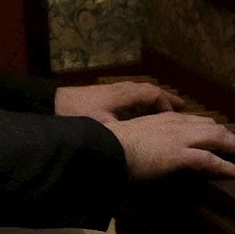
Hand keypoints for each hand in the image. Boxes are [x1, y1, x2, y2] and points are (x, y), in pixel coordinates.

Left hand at [55, 81, 175, 121]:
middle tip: (185, 109)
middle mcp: (122, 89)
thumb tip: (139, 144)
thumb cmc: (75, 114)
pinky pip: (132, 97)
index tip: (177, 119)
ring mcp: (113, 91)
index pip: (154, 95)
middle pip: (151, 91)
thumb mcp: (101, 127)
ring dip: (156, 101)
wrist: (50, 102)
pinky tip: (144, 114)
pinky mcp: (105, 96)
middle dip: (168, 100)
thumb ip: (121, 133)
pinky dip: (143, 103)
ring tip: (169, 110)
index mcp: (124, 94)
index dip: (167, 106)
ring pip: (141, 93)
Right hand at [109, 111, 234, 181]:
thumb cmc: (111, 147)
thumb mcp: (134, 140)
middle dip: (231, 136)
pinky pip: (210, 160)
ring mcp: (179, 138)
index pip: (196, 122)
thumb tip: (149, 153)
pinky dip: (226, 166)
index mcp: (163, 120)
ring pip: (217, 139)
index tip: (223, 136)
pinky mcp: (179, 154)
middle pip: (212, 127)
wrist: (104, 150)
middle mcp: (175, 124)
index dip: (213, 129)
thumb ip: (146, 143)